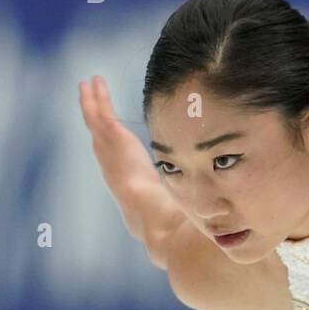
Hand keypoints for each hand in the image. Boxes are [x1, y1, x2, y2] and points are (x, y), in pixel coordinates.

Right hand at [78, 74, 181, 249]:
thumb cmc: (174, 222)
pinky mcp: (114, 147)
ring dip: (91, 104)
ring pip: (96, 125)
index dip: (114, 142)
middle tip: (89, 94)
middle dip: (95, 116)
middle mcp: (116, 169)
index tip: (111, 128)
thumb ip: (195, 200)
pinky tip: (91, 84)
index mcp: (133, 181)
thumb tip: (221, 208)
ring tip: (87, 84)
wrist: (159, 225)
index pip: (120, 157)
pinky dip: (94, 102)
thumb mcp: (182, 202)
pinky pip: (101, 120)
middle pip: (102, 137)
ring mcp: (111, 158)